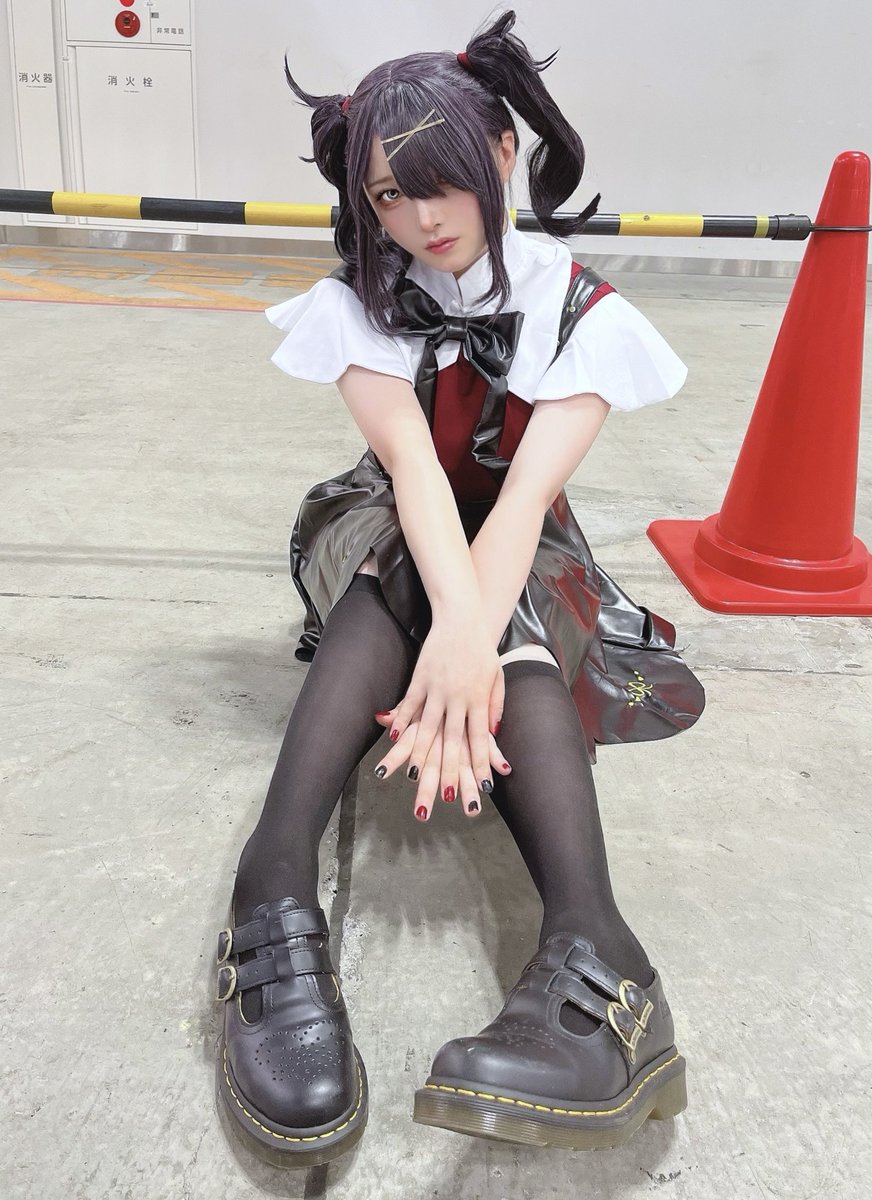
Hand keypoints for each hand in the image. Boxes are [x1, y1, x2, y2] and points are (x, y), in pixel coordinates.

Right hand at [377, 619, 506, 805]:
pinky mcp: (420, 678)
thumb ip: (495, 706)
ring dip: (421, 753)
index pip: (480, 738)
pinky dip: (401, 721)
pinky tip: (393, 738)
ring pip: (427, 727)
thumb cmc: (482, 649)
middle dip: (450, 770)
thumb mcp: (497, 676)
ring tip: (414, 776)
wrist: (462, 617)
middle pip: (453, 740)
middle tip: (446, 796)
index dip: (480, 764)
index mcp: (479, 699)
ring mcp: (436, 688)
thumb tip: (495, 733)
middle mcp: (458, 697)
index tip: (481, 787)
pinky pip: (409, 704)